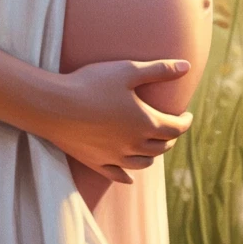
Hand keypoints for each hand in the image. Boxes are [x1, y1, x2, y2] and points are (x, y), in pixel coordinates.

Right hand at [39, 58, 193, 184]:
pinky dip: (127, 176)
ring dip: (153, 155)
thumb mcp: (128, 71)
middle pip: (161, 146)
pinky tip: (129, 178)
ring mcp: (115, 157)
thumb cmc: (92, 84)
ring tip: (154, 147)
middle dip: (170, 137)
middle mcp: (134, 144)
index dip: (185, 122)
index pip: (175, 128)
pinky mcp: (96, 162)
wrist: (55, 106)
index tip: (187, 115)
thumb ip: (159, 70)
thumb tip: (186, 66)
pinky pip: (117, 175)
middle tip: (172, 128)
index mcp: (145, 123)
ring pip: (143, 163)